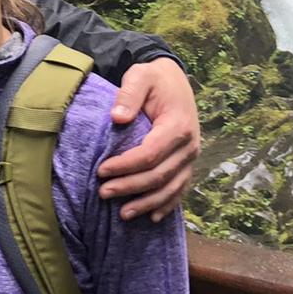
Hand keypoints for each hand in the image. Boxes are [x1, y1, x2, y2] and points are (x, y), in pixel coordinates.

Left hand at [97, 58, 200, 220]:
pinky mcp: (188, 164)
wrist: (174, 80)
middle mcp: (189, 145)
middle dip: (130, 187)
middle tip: (103, 193)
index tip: (101, 171)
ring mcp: (191, 157)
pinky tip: (153, 217)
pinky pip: (180, 189)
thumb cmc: (154, 79)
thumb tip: (118, 118)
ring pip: (170, 188)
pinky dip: (167, 204)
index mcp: (178, 125)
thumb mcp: (140, 76)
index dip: (125, 166)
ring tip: (123, 214)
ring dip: (147, 203)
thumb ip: (129, 94)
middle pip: (158, 175)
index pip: (150, 154)